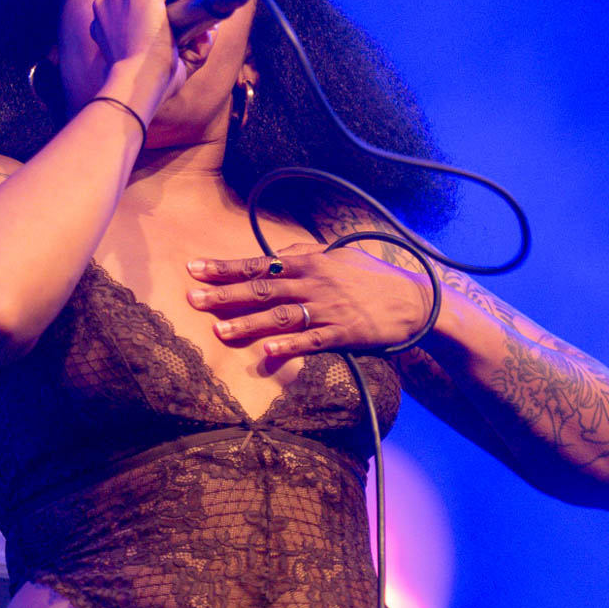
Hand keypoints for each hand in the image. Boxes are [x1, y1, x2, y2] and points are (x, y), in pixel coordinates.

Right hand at [88, 0, 194, 112]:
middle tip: (195, 28)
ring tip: (198, 21)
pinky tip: (196, 12)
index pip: (133, 6)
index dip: (158, 16)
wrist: (139, 84)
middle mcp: (108, 3)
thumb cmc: (146, 82)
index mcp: (103, 21)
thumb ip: (180, 46)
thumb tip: (209, 31)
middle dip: (172, 7)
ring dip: (181, 1)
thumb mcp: (156, 63)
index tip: (180, 32)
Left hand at [185, 242, 433, 358]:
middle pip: (261, 289)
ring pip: (280, 316)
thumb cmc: (373, 277)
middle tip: (192, 298)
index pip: (258, 264)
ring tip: (218, 332)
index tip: (195, 268)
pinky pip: (311, 341)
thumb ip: (305, 254)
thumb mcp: (338, 256)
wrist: (415, 301)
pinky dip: (288, 346)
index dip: (225, 267)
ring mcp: (328, 308)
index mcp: (311, 262)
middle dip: (224, 294)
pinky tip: (266, 353)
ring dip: (248, 324)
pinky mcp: (343, 333)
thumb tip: (276, 254)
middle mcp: (314, 283)